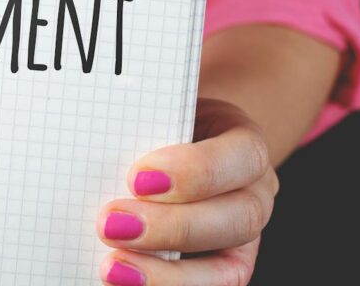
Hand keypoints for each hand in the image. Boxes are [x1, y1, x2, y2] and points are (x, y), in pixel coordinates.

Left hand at [98, 99, 277, 285]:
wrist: (176, 143)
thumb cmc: (163, 122)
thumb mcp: (161, 104)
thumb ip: (146, 106)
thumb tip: (104, 92)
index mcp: (245, 143)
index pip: (242, 154)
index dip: (196, 170)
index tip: (138, 177)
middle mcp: (254, 193)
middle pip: (238, 218)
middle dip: (171, 227)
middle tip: (110, 224)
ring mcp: (241, 238)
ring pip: (228, 270)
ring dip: (167, 275)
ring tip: (112, 266)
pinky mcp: (223, 269)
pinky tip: (123, 281)